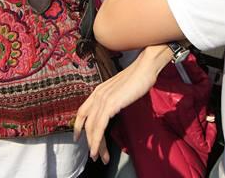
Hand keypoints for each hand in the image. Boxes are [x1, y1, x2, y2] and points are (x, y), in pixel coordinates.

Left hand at [73, 45, 170, 161]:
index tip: (78, 137)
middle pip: (86, 122)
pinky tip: (99, 149)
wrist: (145, 67)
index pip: (82, 111)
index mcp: (99, 91)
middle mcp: (97, 95)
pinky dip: (97, 140)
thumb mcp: (122, 90)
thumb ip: (115, 99)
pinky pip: (99, 126)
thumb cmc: (138, 78)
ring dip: (95, 145)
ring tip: (99, 157)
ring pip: (92, 127)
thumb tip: (116, 109)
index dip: (78, 125)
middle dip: (89, 140)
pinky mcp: (110, 104)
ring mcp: (103, 99)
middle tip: (94, 154)